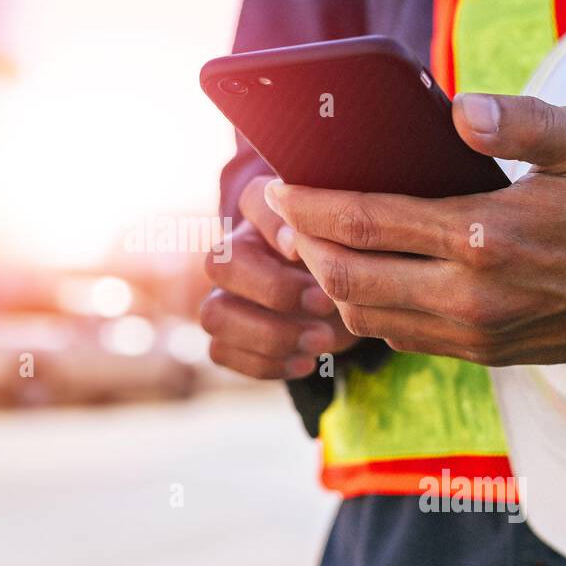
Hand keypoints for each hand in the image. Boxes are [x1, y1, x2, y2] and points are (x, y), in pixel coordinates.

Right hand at [201, 175, 358, 379]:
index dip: (275, 226)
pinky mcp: (225, 335)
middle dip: (275, 290)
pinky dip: (265, 363)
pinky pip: (221, 352)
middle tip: (326, 303)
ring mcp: (223, 295)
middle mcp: (234, 251)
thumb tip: (303, 235)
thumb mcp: (352, 236)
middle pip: (220, 264)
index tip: (307, 248)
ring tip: (322, 341)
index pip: (251, 202)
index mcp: (264, 213)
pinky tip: (307, 362)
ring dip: (270, 335)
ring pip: (213, 315)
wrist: (345, 295)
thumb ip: (335, 225)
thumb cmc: (348, 256)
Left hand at [265, 94, 565, 365]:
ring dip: (324, 280)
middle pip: (346, 277)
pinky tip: (357, 275)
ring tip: (309, 242)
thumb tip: (460, 110)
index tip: (274, 188)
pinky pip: (395, 336)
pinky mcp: (478, 354)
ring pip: (362, 316)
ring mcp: (471, 333)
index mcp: (484, 236)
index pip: (364, 222)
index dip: (306, 206)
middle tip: (277, 215)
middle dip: (298, 244)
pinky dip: (361, 308)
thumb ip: (522, 120)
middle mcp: (469, 295)